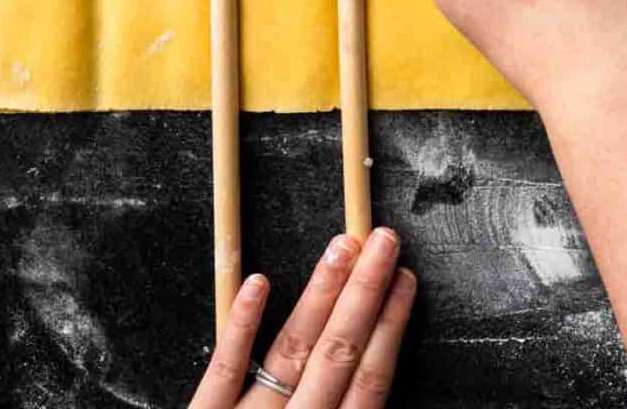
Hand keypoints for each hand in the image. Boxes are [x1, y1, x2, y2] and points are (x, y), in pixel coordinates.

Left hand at [189, 228, 414, 407]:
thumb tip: (375, 386)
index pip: (369, 383)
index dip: (389, 328)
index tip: (404, 281)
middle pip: (338, 355)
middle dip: (365, 294)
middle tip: (383, 240)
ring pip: (290, 350)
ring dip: (320, 295)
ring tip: (342, 247)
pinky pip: (222, 370)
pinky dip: (242, 325)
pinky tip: (263, 281)